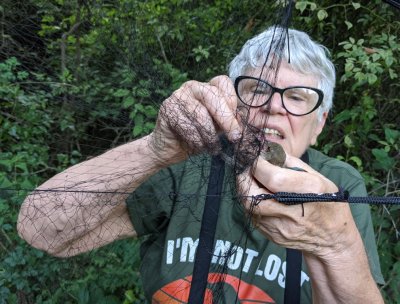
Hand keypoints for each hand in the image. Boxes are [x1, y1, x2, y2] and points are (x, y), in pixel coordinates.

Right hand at [149, 75, 241, 165]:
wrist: (170, 148)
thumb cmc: (197, 136)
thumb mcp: (218, 127)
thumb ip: (229, 121)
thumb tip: (247, 122)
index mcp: (206, 87)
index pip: (222, 82)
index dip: (232, 101)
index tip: (235, 121)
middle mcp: (191, 87)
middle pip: (212, 96)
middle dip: (226, 119)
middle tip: (234, 137)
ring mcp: (177, 96)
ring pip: (200, 114)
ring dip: (210, 136)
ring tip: (213, 148)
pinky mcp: (167, 109)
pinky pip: (187, 126)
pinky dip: (196, 140)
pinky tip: (198, 146)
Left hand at [238, 154, 359, 257]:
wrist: (333, 240)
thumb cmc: (328, 203)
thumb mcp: (319, 177)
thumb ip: (292, 163)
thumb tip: (269, 153)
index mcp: (309, 192)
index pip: (274, 178)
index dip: (259, 165)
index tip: (255, 158)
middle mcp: (293, 212)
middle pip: (254, 195)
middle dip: (245, 178)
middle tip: (247, 170)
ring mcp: (280, 227)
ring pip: (248, 206)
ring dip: (245, 190)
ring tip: (251, 181)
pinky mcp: (272, 236)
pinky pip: (253, 216)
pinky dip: (251, 203)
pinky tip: (258, 196)